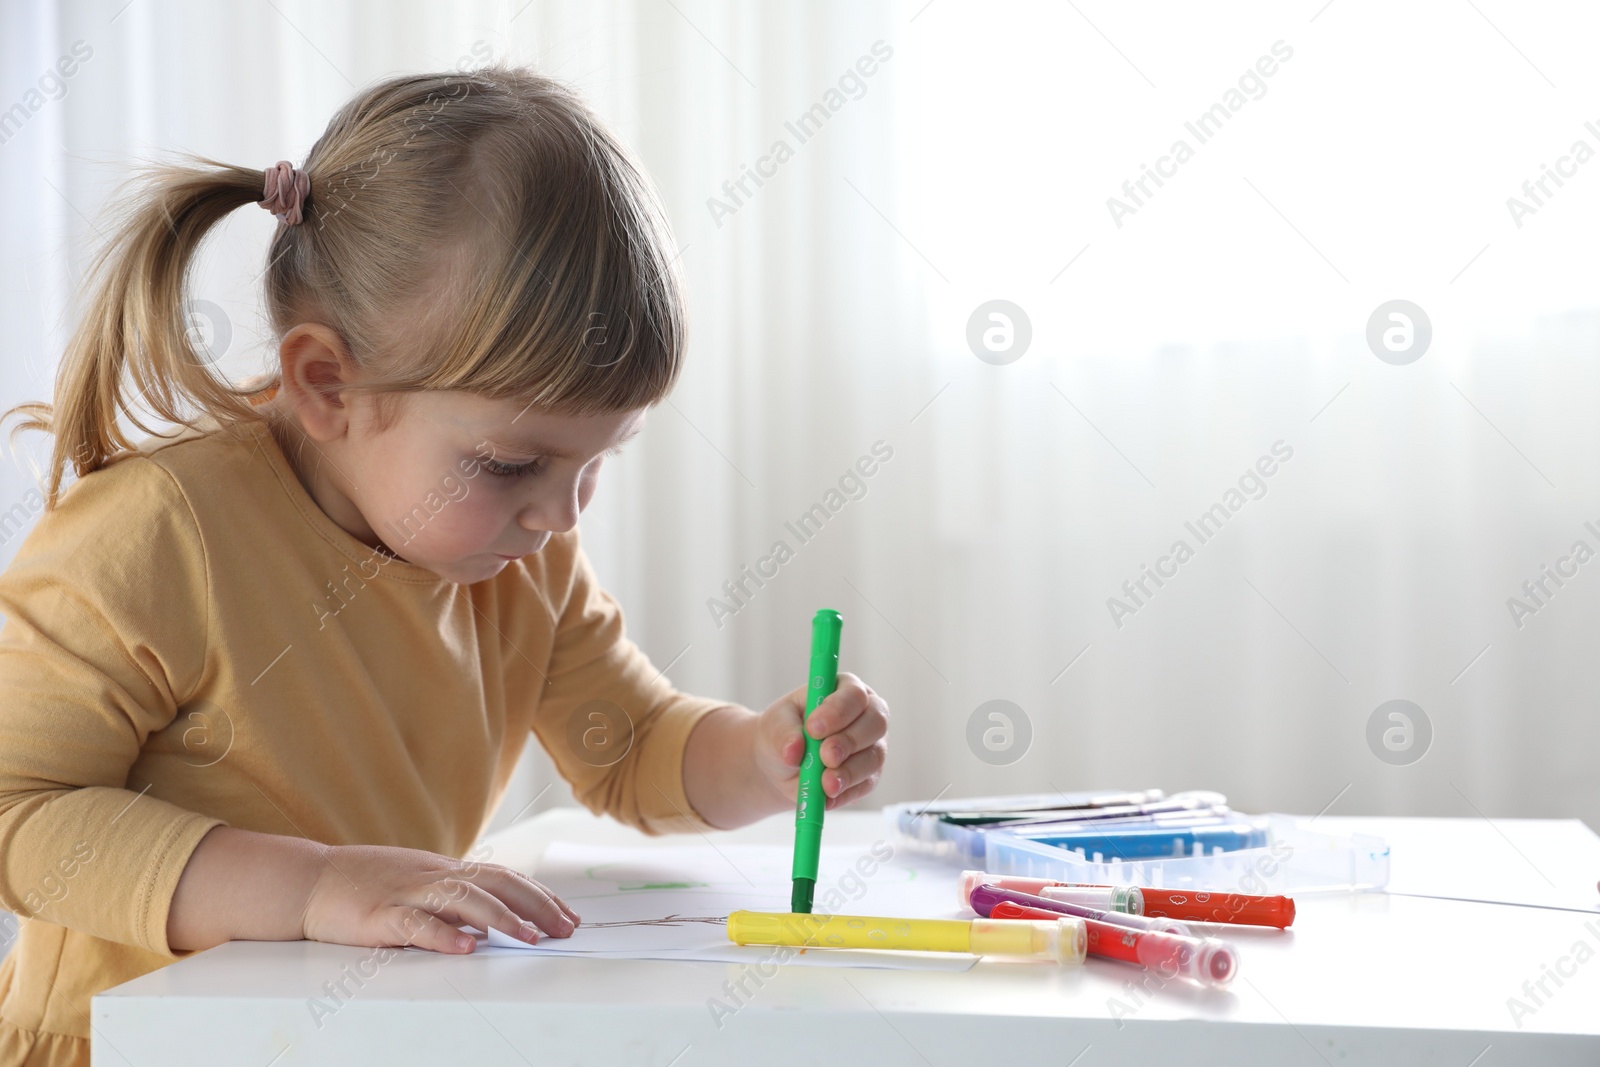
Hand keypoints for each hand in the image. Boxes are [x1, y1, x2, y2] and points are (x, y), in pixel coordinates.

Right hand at [300, 843, 581, 954]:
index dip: (539, 895)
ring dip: (501, 919)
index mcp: (445, 870)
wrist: (308, 880)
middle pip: (496, 884)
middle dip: (536, 906)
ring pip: (464, 900)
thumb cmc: (364, 884)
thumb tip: (493, 918)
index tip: (567, 915)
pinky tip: (467, 948)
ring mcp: (408, 893)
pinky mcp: (380, 915)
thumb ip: (453, 897)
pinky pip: (417, 924)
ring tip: (530, 938)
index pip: (504, 877)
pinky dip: (444, 935)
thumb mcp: (417, 883)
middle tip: (565, 928)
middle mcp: (434, 876)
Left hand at [756, 672, 888, 810]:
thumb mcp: (775, 725)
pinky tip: (827, 797)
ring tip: (824, 784)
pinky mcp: (869, 776)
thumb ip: (784, 733)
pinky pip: (865, 785)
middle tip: (825, 756)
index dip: (838, 711)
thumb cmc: (782, 733)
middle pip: (875, 723)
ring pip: (874, 757)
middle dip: (849, 741)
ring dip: (849, 772)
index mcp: (845, 690)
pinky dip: (846, 793)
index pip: (854, 695)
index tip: (813, 728)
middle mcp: (866, 715)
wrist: (779, 765)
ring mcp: (872, 746)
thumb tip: (794, 751)